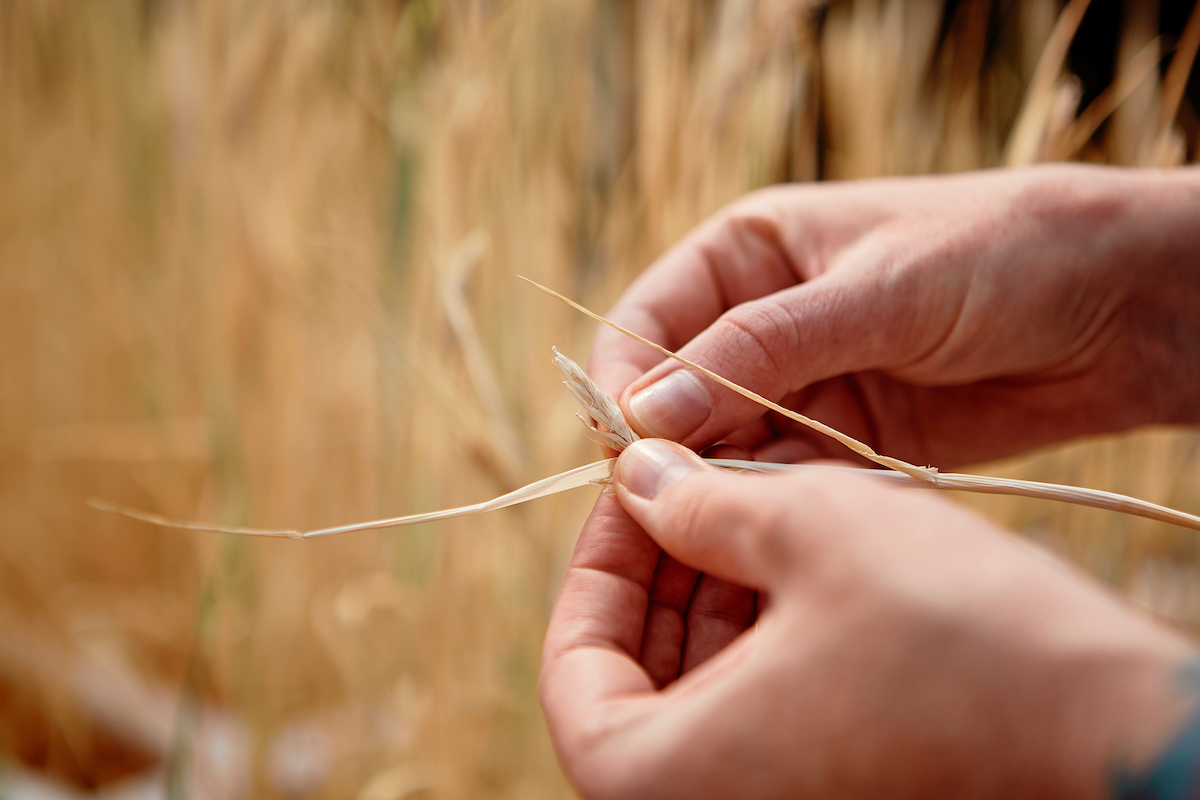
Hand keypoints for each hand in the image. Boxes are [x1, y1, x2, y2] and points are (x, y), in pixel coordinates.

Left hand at [540, 439, 1195, 798]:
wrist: (1122, 733)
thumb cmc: (960, 637)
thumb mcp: (812, 529)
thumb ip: (702, 501)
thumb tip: (641, 474)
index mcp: (663, 779)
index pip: (572, 668)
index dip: (595, 563)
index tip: (629, 490)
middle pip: (637, 677)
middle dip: (662, 568)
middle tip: (689, 479)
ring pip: (705, 690)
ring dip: (716, 590)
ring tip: (750, 496)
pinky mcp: (836, 786)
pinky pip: (768, 709)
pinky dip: (767, 630)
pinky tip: (796, 550)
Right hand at [591, 165, 1199, 466]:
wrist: (1120, 305)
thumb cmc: (998, 254)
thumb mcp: (875, 291)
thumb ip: (760, 351)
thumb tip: (644, 413)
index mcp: (746, 255)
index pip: (646, 324)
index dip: (625, 384)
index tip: (628, 444)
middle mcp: (756, 324)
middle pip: (674, 398)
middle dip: (668, 449)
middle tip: (669, 506)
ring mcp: (799, 389)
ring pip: (723, 450)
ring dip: (719, 487)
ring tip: (724, 526)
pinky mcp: (842, 445)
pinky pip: (783, 483)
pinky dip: (774, 508)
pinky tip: (778, 529)